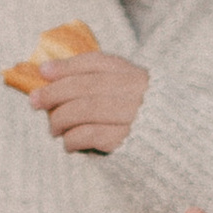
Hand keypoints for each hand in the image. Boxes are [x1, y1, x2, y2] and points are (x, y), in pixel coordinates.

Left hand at [27, 49, 151, 153]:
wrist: (177, 150)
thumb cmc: (144, 122)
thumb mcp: (130, 95)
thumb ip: (100, 85)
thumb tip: (51, 78)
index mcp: (136, 75)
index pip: (97, 62)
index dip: (67, 66)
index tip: (43, 71)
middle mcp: (138, 92)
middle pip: (87, 85)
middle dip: (55, 92)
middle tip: (35, 102)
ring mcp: (135, 116)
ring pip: (86, 109)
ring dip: (61, 119)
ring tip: (52, 129)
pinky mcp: (129, 140)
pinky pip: (91, 134)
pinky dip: (73, 138)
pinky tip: (68, 143)